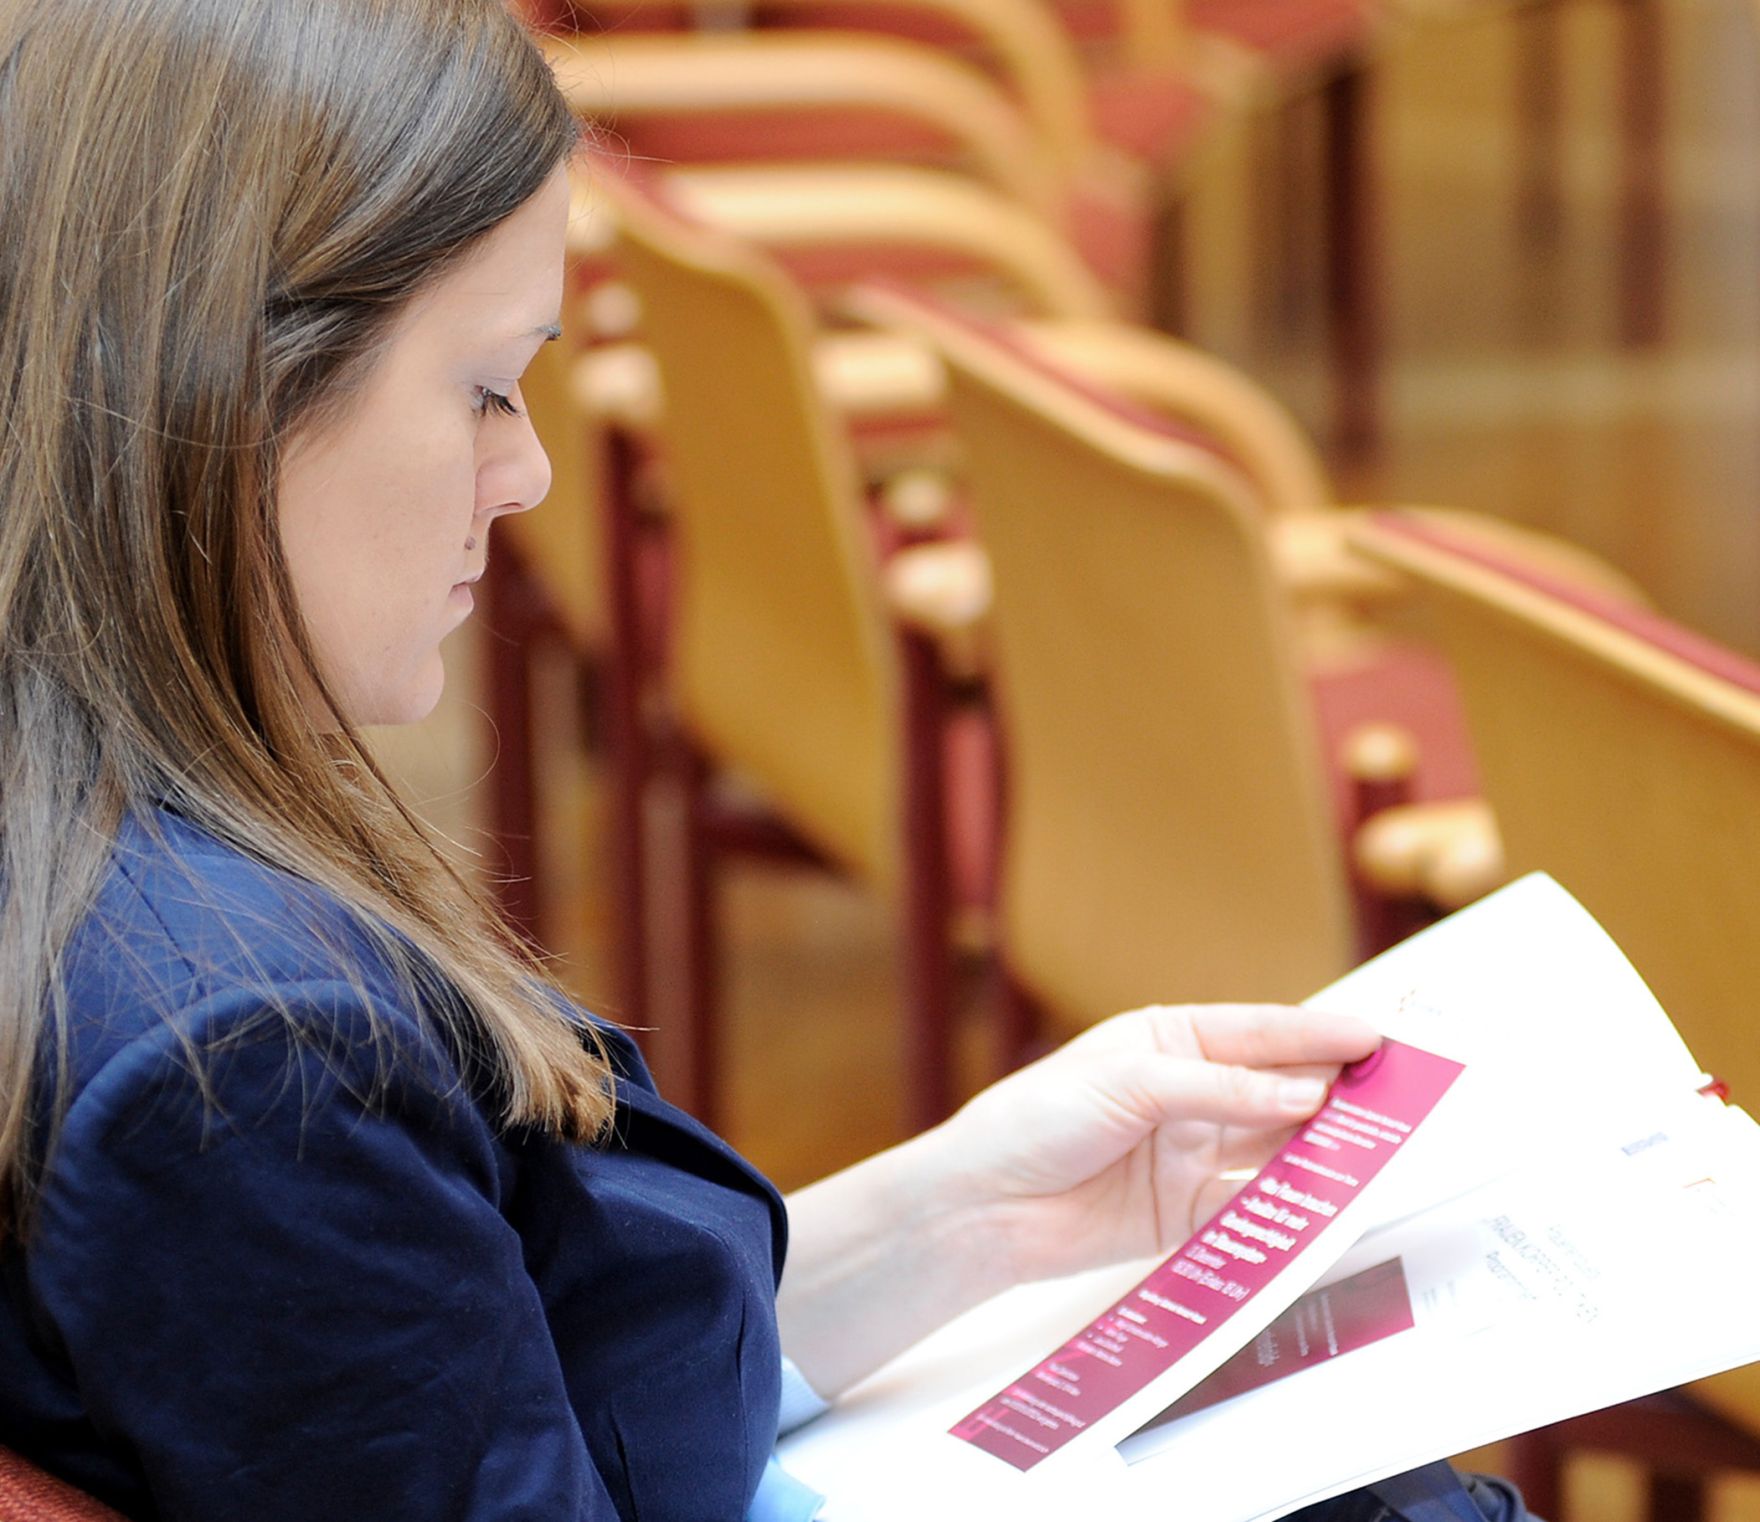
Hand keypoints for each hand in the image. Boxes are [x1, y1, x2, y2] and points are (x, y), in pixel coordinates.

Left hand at [930, 1004, 1379, 1285]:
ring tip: (1382, 1148)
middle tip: (1402, 1095)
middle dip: (1337, 1091)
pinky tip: (1328, 1200)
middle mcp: (1189, 1094)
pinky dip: (1291, 1204)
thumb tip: (1306, 1097)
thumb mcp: (1128, 1083)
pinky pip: (1254, 1206)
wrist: (983, 1206)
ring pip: (1276, 1147)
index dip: (1320, 1034)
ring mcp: (1192, 1154)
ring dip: (1324, 1148)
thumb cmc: (1035, 1120)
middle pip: (1279, 1089)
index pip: (1260, 1032)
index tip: (1376, 1037)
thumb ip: (1220, 1090)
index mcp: (1170, 1039)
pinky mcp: (1188, 1215)